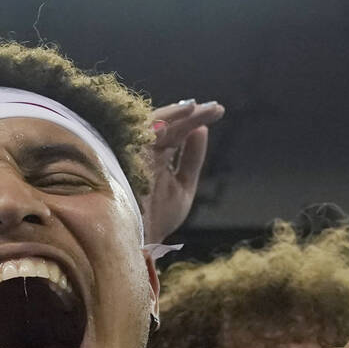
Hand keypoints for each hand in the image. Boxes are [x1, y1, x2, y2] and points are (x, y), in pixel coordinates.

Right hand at [139, 100, 223, 242]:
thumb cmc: (158, 219)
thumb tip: (202, 130)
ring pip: (159, 122)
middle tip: (217, 108)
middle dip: (193, 114)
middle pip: (170, 124)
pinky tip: (187, 110)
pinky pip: (148, 127)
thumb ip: (192, 158)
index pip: (177, 132)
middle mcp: (144, 151)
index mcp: (155, 158)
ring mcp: (136, 150)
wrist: (140, 241)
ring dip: (181, 112)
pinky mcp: (130, 151)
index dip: (195, 120)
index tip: (218, 111)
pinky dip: (167, 117)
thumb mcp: (183, 185)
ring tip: (203, 106)